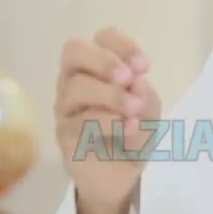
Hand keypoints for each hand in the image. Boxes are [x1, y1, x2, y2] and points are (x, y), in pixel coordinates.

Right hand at [55, 27, 161, 213]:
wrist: (120, 175)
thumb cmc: (133, 133)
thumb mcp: (149, 111)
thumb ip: (145, 94)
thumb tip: (135, 83)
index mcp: (98, 67)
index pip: (102, 38)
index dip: (122, 45)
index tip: (144, 67)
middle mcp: (75, 80)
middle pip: (74, 51)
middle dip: (105, 61)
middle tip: (129, 79)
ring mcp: (65, 107)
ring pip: (77, 87)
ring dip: (112, 96)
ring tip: (134, 111)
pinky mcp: (63, 134)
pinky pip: (79, 121)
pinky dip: (109, 124)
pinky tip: (128, 133)